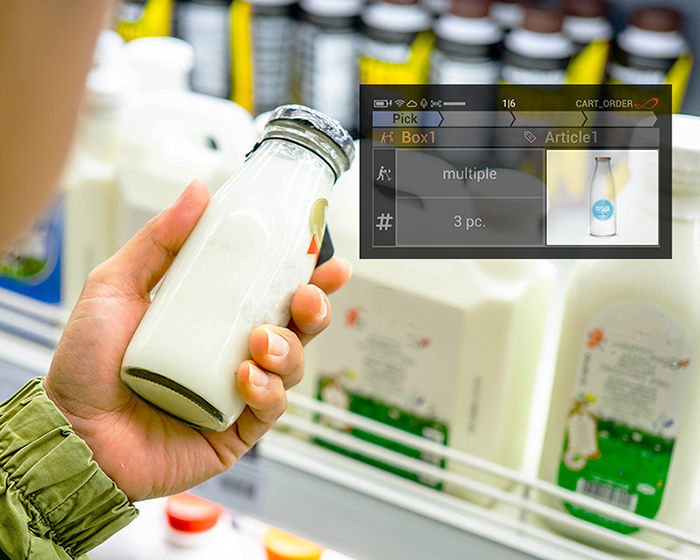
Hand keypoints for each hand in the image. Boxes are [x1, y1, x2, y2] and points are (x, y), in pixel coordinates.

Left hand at [44, 181, 350, 501]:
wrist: (70, 433)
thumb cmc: (86, 364)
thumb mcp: (116, 286)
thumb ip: (157, 240)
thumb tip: (197, 192)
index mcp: (213, 317)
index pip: (272, 291)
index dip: (306, 275)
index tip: (326, 258)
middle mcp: (231, 352)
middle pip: (296, 327)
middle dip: (314, 309)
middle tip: (307, 297)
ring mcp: (236, 392)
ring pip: (292, 366)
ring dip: (289, 350)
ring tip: (260, 343)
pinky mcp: (235, 429)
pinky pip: (271, 408)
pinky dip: (268, 391)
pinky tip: (246, 379)